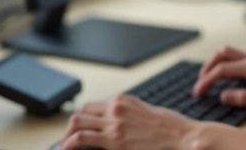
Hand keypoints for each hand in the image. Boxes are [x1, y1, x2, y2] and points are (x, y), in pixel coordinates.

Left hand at [58, 94, 204, 149]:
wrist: (182, 136)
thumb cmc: (171, 127)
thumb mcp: (148, 111)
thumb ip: (130, 113)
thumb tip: (119, 122)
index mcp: (124, 100)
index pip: (92, 106)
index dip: (82, 118)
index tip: (79, 128)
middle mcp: (116, 108)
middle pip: (81, 113)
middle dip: (70, 127)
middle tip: (67, 140)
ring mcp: (113, 124)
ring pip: (76, 123)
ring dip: (66, 136)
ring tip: (64, 146)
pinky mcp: (114, 140)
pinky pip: (81, 139)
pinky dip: (69, 145)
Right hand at [193, 45, 245, 110]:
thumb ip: (244, 97)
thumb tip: (223, 96)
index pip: (222, 70)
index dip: (206, 81)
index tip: (198, 92)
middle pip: (221, 53)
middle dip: (207, 66)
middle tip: (200, 83)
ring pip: (228, 52)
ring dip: (214, 63)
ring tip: (207, 79)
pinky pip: (234, 57)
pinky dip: (223, 64)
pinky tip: (222, 76)